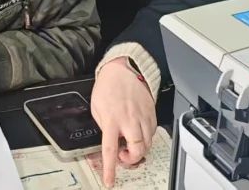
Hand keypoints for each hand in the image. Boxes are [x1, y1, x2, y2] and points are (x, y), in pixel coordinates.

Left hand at [90, 58, 156, 186]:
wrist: (124, 69)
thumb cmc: (108, 86)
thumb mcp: (96, 108)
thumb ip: (104, 126)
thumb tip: (111, 140)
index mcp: (112, 120)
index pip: (111, 149)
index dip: (110, 168)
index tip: (109, 181)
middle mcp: (129, 120)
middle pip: (137, 150)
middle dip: (131, 159)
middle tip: (123, 155)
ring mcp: (142, 117)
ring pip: (147, 144)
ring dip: (139, 149)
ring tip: (129, 143)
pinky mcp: (151, 113)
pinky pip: (152, 133)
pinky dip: (146, 138)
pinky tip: (138, 132)